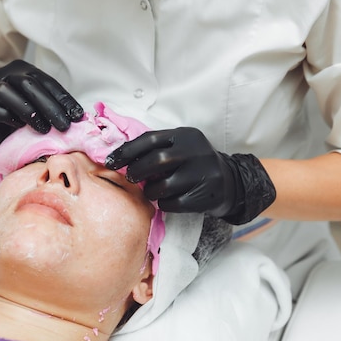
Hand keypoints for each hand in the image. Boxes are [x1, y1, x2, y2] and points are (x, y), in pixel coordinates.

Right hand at [0, 60, 83, 153]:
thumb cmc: (19, 116)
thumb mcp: (39, 108)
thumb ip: (53, 107)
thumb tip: (77, 117)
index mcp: (25, 70)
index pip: (47, 82)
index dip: (64, 99)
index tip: (77, 115)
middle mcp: (7, 74)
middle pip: (29, 85)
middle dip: (50, 107)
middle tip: (63, 126)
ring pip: (8, 93)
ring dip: (29, 112)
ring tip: (44, 129)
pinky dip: (8, 117)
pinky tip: (20, 127)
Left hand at [105, 127, 275, 224]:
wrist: (230, 182)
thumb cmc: (194, 164)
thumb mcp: (180, 147)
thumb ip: (155, 148)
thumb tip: (119, 157)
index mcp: (185, 135)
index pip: (150, 139)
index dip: (126, 151)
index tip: (110, 161)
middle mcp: (196, 151)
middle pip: (156, 160)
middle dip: (136, 171)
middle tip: (130, 178)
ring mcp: (203, 173)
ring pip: (164, 185)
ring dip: (150, 191)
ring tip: (151, 192)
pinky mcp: (206, 195)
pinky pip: (175, 203)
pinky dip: (164, 204)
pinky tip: (166, 201)